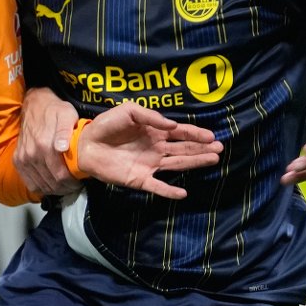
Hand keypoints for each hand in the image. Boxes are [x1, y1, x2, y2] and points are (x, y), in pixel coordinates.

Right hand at [15, 87, 80, 196]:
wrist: (34, 104)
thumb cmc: (55, 110)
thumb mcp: (67, 114)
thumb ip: (65, 131)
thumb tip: (61, 148)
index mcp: (44, 145)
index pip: (60, 176)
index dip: (72, 183)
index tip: (80, 182)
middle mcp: (31, 154)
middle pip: (51, 183)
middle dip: (65, 187)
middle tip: (74, 185)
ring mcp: (22, 159)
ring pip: (41, 186)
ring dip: (54, 189)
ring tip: (64, 185)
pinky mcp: (17, 161)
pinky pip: (29, 183)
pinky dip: (41, 187)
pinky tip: (50, 184)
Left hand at [74, 103, 221, 199]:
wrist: (86, 144)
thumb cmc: (106, 126)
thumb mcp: (128, 112)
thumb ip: (150, 116)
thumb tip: (172, 126)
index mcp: (155, 132)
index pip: (180, 133)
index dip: (196, 134)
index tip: (211, 136)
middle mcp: (156, 149)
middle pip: (184, 149)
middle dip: (202, 148)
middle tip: (219, 149)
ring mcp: (150, 165)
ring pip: (177, 164)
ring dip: (195, 163)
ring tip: (213, 160)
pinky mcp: (139, 179)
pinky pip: (158, 187)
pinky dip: (170, 191)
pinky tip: (183, 194)